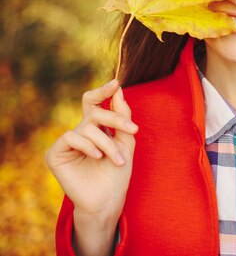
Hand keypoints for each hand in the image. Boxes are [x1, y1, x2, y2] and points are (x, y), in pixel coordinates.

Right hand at [46, 79, 136, 254]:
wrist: (109, 199)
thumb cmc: (118, 173)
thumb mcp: (126, 141)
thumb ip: (123, 116)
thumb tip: (119, 89)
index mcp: (96, 127)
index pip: (94, 102)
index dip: (103, 91)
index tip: (116, 83)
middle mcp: (80, 132)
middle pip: (94, 112)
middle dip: (115, 118)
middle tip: (132, 129)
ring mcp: (67, 143)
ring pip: (87, 127)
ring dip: (107, 143)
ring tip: (117, 159)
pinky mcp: (55, 154)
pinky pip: (71, 137)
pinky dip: (88, 146)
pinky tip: (97, 157)